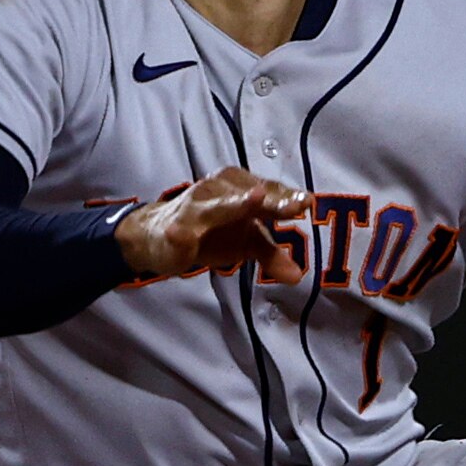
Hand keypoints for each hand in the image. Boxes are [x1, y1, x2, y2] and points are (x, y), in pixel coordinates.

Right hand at [116, 168, 309, 286]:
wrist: (159, 234)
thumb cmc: (211, 231)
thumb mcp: (247, 243)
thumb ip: (272, 255)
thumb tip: (297, 276)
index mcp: (243, 189)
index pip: (270, 192)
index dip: (287, 198)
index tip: (306, 203)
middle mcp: (221, 190)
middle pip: (249, 195)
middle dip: (271, 199)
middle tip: (292, 205)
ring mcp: (197, 207)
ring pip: (218, 206)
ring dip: (234, 204)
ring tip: (254, 201)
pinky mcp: (175, 227)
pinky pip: (180, 230)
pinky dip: (181, 233)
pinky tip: (181, 236)